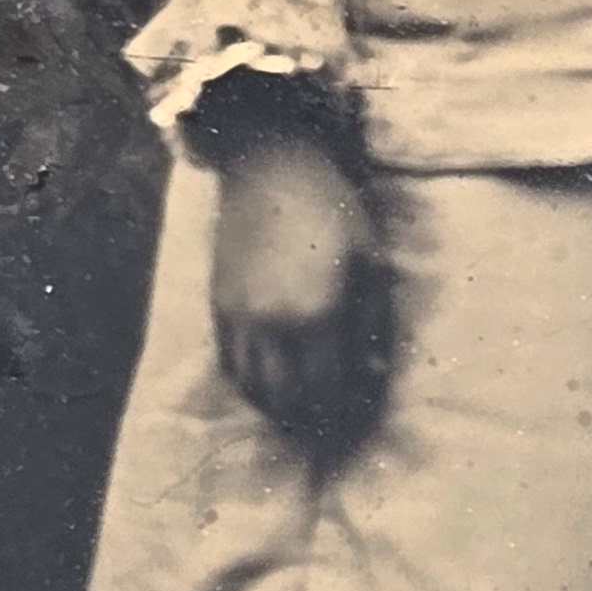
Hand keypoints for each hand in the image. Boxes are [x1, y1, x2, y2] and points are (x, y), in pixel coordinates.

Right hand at [209, 135, 390, 451]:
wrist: (272, 166)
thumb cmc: (334, 209)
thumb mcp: (371, 262)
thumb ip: (372, 324)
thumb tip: (374, 374)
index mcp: (317, 314)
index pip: (326, 388)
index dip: (341, 413)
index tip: (353, 422)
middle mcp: (271, 325)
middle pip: (284, 399)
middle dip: (307, 419)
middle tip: (325, 424)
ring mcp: (238, 317)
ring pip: (251, 387)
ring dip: (275, 406)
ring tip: (297, 408)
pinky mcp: (217, 305)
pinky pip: (228, 363)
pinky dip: (249, 382)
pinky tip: (268, 380)